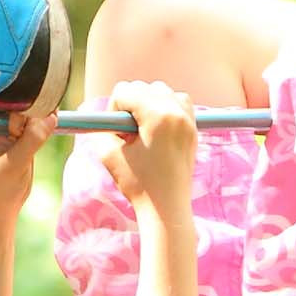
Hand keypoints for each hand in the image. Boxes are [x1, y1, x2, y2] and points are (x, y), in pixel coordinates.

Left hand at [0, 101, 55, 226]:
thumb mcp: (12, 165)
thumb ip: (31, 140)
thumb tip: (51, 118)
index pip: (5, 99)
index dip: (21, 105)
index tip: (28, 122)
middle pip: (20, 99)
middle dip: (35, 108)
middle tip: (44, 121)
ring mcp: (8, 124)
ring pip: (32, 107)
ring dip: (43, 114)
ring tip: (46, 129)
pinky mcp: (22, 133)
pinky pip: (38, 119)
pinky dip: (46, 122)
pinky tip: (50, 128)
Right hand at [114, 79, 199, 214]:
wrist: (167, 208)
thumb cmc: (138, 184)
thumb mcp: (109, 154)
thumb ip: (102, 128)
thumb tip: (105, 114)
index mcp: (158, 116)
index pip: (126, 90)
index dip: (114, 109)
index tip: (117, 132)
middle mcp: (177, 111)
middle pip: (144, 87)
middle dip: (131, 105)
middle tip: (128, 133)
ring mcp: (189, 119)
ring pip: (162, 90)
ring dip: (148, 104)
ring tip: (143, 130)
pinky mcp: (193, 128)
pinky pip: (178, 101)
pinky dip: (165, 107)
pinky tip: (158, 129)